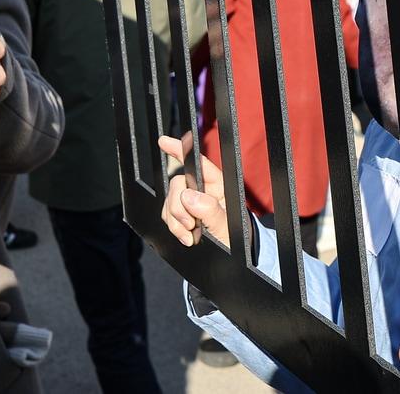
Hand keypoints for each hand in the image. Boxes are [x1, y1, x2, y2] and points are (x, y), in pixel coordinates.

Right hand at [159, 132, 228, 246]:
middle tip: (191, 225)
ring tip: (191, 235)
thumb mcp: (228, 228)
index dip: (180, 150)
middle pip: (178, 184)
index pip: (198, 163)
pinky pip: (167, 215)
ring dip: (176, 220)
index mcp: (217, 186)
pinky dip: (173, 227)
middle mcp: (201, 191)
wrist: (229, 256)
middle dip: (179, 206)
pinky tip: (186, 237)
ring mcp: (189, 203)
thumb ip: (211, 212)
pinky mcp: (180, 216)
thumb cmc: (235, 239)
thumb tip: (189, 197)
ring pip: (170, 201)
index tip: (164, 142)